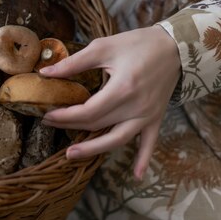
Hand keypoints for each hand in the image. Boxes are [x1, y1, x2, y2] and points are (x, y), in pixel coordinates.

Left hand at [40, 25, 180, 179]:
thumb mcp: (104, 47)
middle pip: (98, 125)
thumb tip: (45, 72)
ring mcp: (148, 115)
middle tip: (50, 125)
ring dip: (94, 150)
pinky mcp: (156, 118)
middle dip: (71, 127)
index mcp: (122, 88)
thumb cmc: (138, 44)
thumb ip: (74, 63)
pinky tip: (137, 176)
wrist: (175, 47)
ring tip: (72, 155)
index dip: (65, 116)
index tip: (47, 115)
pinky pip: (150, 143)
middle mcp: (136, 107)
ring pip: (118, 140)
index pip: (88, 111)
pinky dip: (144, 159)